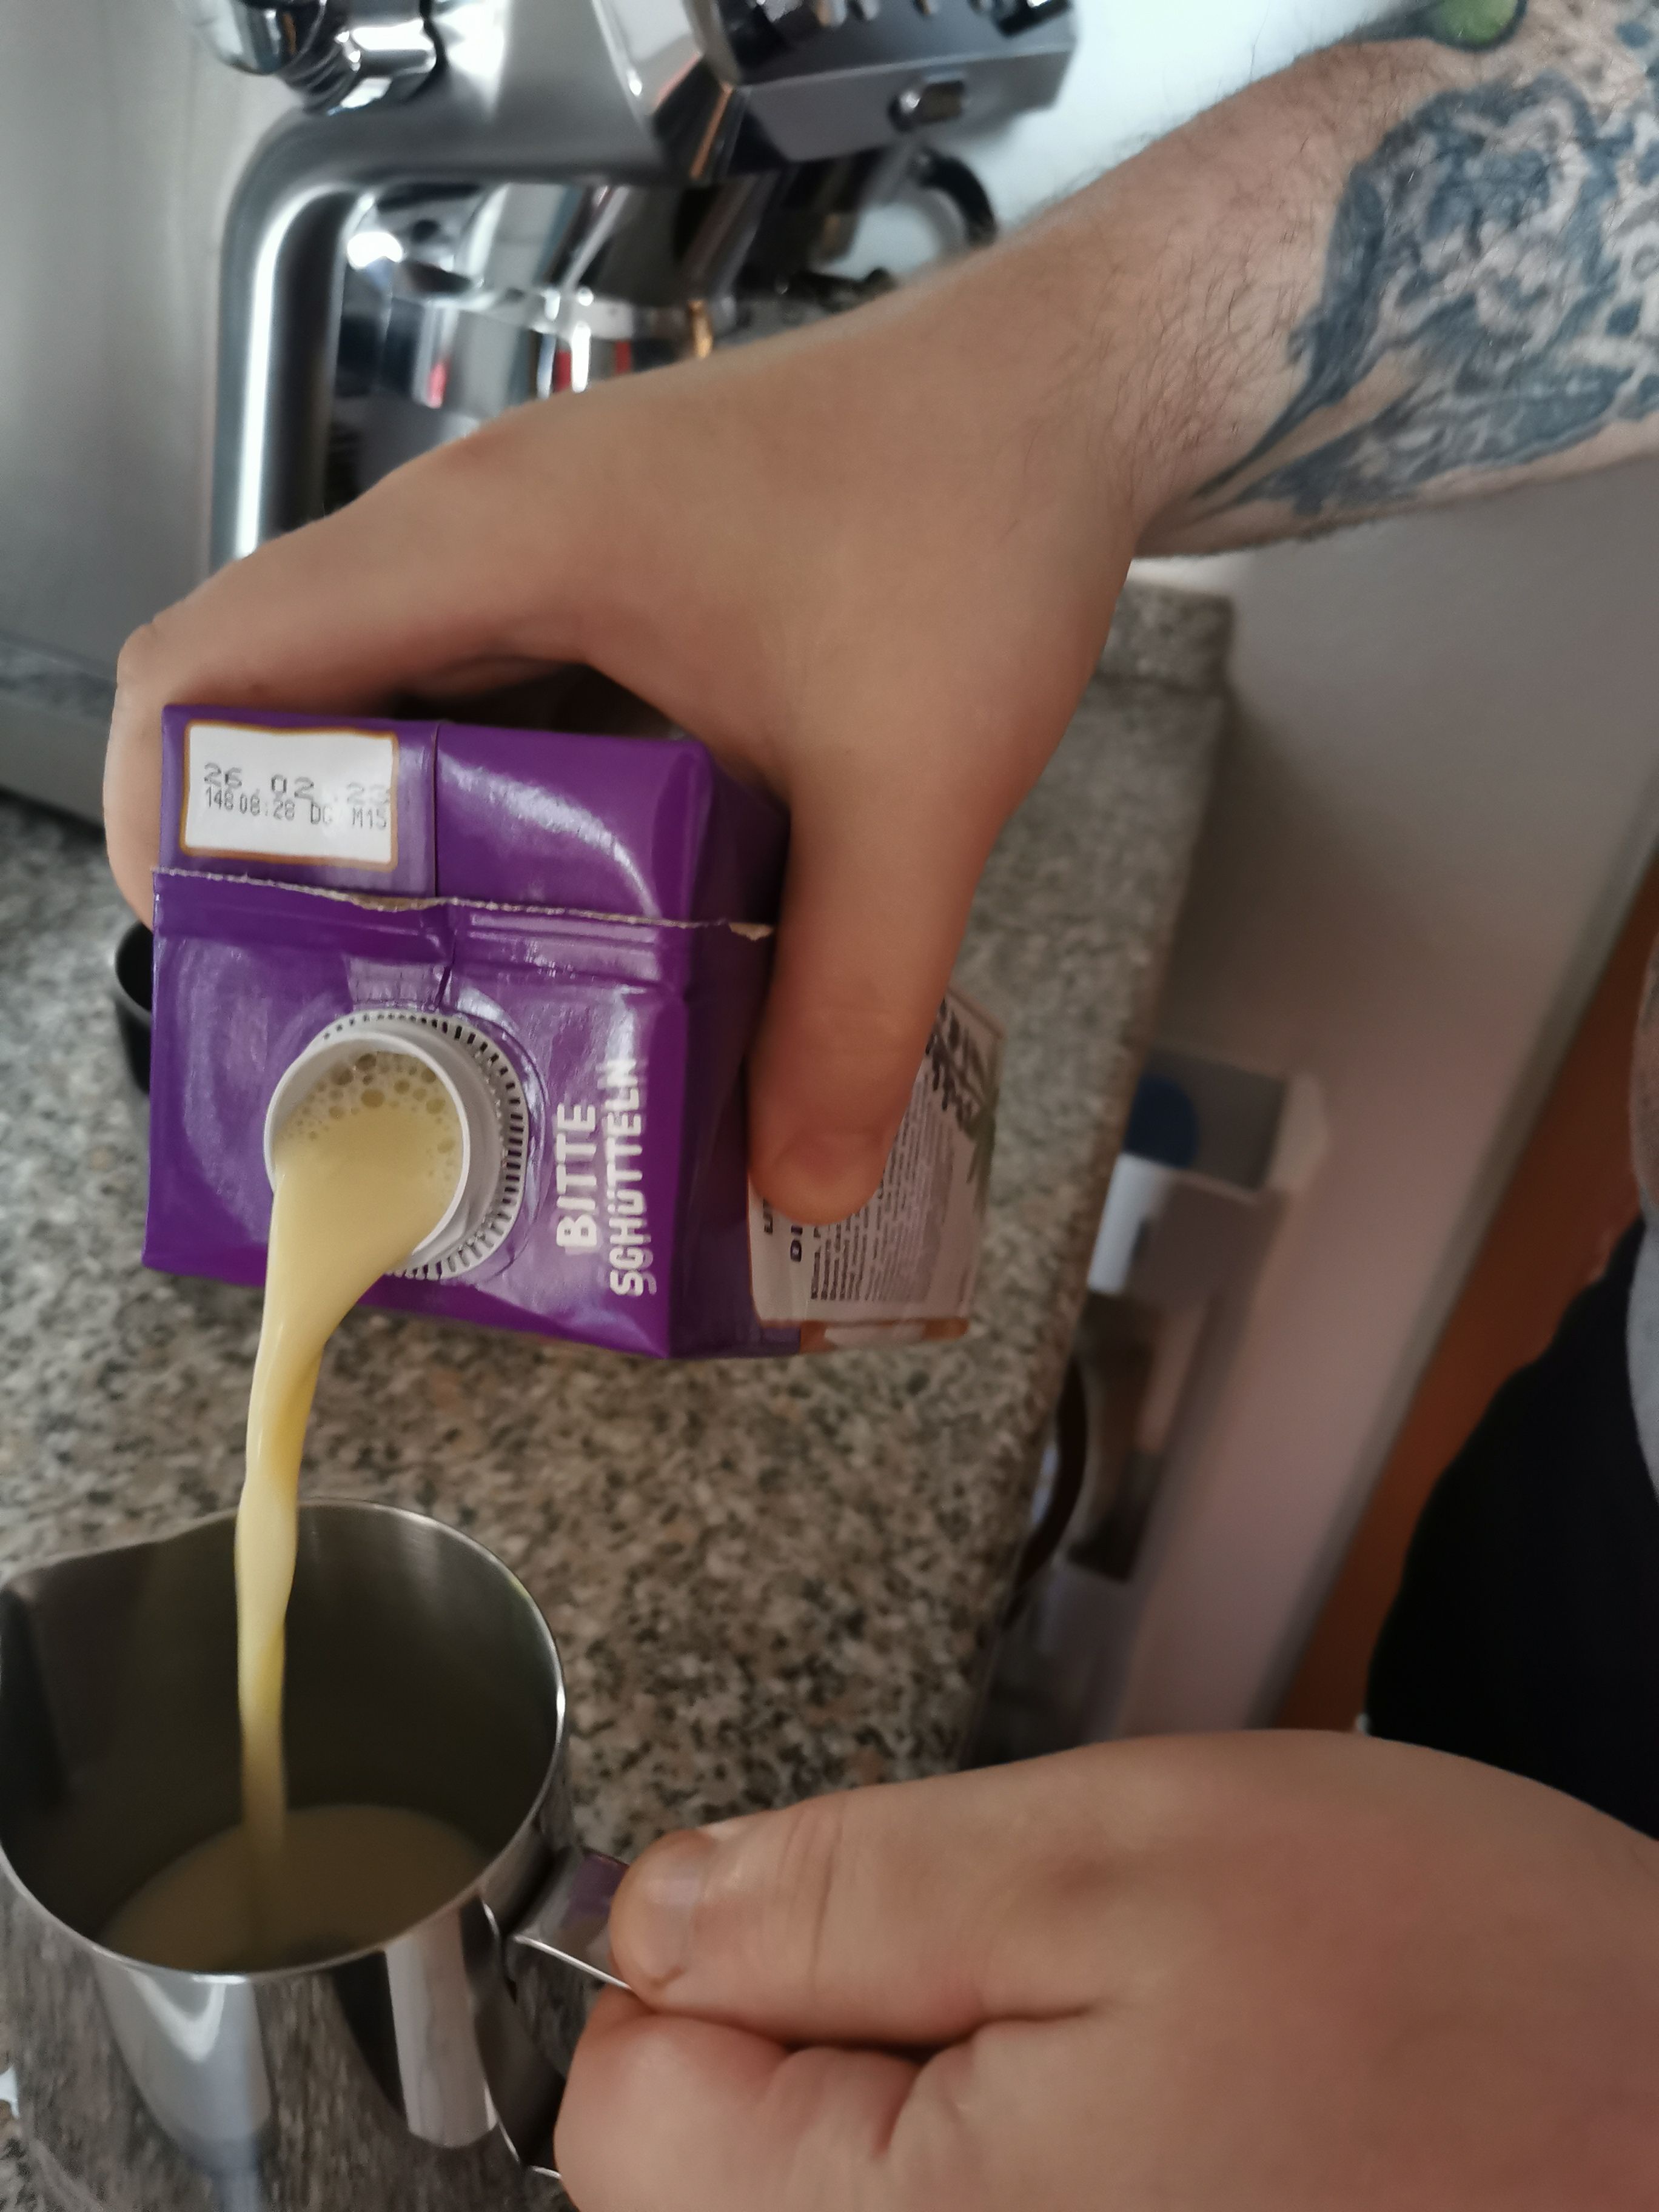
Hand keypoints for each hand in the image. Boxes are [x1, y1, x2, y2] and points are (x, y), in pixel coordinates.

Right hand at [103, 205, 1148, 1223]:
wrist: (1070, 393)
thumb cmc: (979, 521)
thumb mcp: (916, 792)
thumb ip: (851, 1003)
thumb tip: (796, 1189)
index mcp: (490, 544)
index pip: (216, 668)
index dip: (171, 825)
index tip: (230, 977)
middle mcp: (479, 538)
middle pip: (285, 716)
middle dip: (296, 893)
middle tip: (362, 1050)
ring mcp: (539, 559)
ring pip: (395, 727)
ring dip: (406, 871)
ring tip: (460, 1026)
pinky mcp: (605, 590)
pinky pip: (496, 723)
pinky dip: (503, 834)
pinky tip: (576, 943)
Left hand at [559, 1733, 1658, 2208]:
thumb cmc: (1457, 2008)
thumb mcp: (1116, 1854)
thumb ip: (845, 1890)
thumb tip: (650, 1912)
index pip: (625, 2104)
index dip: (720, 1959)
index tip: (871, 1918)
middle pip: (722, 2186)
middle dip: (840, 2037)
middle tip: (1053, 1987)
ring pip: (853, 2209)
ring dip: (945, 2109)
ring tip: (1136, 2064)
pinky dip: (1028, 2164)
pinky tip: (1170, 2140)